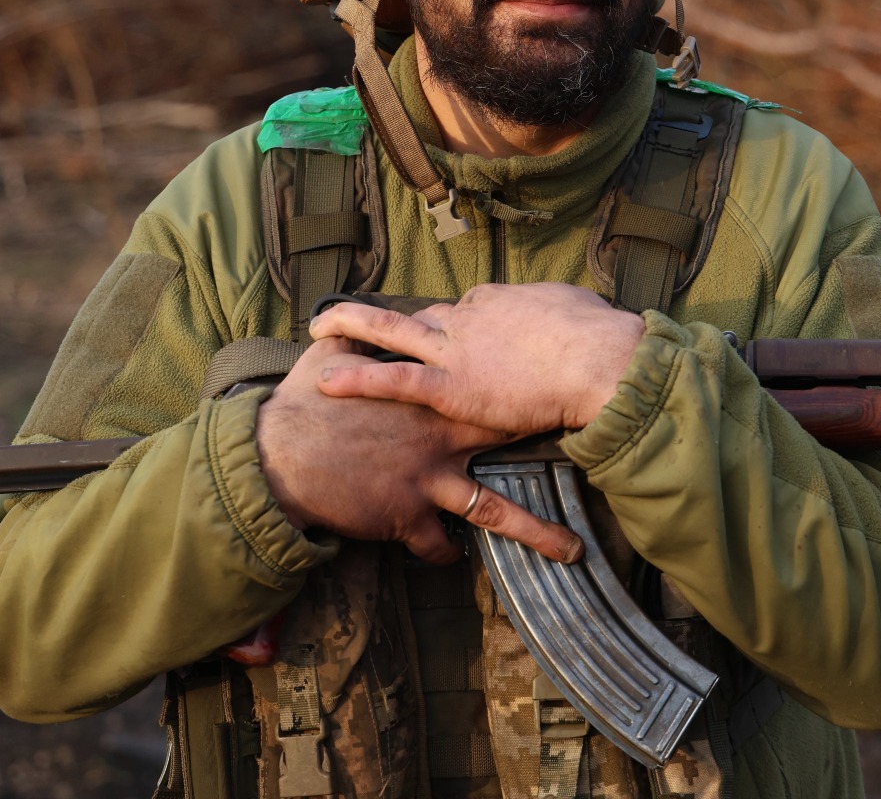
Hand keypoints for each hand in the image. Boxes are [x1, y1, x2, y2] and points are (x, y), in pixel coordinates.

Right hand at [254, 335, 582, 565]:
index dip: (524, 378)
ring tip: (572, 549)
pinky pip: (435, 543)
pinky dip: (443, 553)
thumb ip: (354, 341)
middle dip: (554, 440)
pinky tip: (452, 558)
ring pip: (494, 509)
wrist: (281, 455)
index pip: (487, 381)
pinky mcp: (408, 514)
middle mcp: (439, 435)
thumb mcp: (330, 359)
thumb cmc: (303, 401)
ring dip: (535, 531)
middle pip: (510, 438)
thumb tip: (347, 322)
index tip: (560, 376)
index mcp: (428, 392)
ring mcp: (429, 478)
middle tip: (599, 445)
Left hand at [310, 282, 644, 435]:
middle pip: (418, 314)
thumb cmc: (598, 338)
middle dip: (380, 315)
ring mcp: (456, 350)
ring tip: (316, 328)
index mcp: (498, 303)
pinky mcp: (452, 386)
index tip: (448, 340)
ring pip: (392, 333)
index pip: (465, 312)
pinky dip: (359, 380)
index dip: (453, 327)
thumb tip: (560, 317)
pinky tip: (326, 380)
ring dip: (351, 328)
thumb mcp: (574, 311)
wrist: (598, 360)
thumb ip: (554, 316)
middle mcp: (469, 319)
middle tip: (346, 313)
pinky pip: (397, 381)